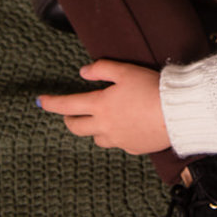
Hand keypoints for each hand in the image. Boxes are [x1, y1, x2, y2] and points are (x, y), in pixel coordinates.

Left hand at [37, 61, 169, 153]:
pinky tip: (125, 127)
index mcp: (100, 105)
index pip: (68, 105)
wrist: (177, 113)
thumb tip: (84, 71)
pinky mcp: (133, 148)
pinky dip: (116, 135)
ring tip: (98, 120)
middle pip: (77, 127)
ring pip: (96, 138)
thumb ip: (102, 69)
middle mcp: (105, 125)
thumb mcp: (126, 71)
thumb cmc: (152, 89)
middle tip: (69, 114)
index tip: (40, 102)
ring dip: (93, 129)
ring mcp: (119, 139)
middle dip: (70, 119)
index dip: (52, 103)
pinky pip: (118, 143)